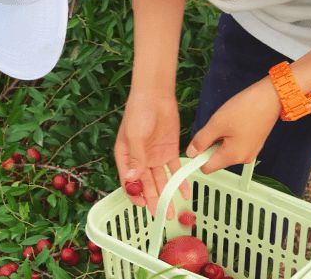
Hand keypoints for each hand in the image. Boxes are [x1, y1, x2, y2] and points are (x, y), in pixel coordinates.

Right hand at [114, 90, 190, 219]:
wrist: (156, 95)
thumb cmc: (139, 113)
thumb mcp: (135, 136)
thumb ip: (136, 158)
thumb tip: (133, 180)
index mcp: (125, 155)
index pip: (129, 180)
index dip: (134, 194)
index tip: (142, 206)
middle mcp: (140, 159)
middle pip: (146, 183)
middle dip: (153, 199)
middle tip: (162, 214)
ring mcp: (155, 155)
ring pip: (160, 179)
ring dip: (166, 194)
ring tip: (173, 210)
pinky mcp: (169, 150)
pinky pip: (174, 169)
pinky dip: (179, 180)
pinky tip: (185, 192)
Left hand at [186, 77, 281, 172]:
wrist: (271, 97)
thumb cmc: (246, 109)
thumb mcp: (217, 123)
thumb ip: (201, 140)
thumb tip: (191, 153)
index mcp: (233, 156)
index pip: (206, 168)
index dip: (197, 158)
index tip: (193, 145)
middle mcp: (243, 158)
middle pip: (215, 159)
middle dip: (209, 145)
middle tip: (214, 127)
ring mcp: (250, 151)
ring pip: (224, 150)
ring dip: (219, 139)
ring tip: (225, 123)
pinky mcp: (253, 143)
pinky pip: (234, 144)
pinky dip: (228, 136)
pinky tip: (232, 122)